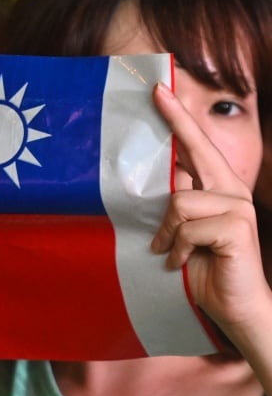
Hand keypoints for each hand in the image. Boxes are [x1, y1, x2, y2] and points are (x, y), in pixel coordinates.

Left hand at [150, 83, 271, 338]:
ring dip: (168, 233)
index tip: (160, 90)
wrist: (235, 306)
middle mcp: (232, 190)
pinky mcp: (237, 229)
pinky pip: (188, 229)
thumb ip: (179, 201)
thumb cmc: (207, 265)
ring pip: (180, 201)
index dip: (179, 117)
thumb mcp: (186, 229)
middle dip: (176, 121)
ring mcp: (238, 208)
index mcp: (219, 187)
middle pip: (196, 150)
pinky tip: (180, 263)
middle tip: (156, 92)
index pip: (197, 145)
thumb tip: (162, 174)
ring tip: (171, 252)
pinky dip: (177, 249)